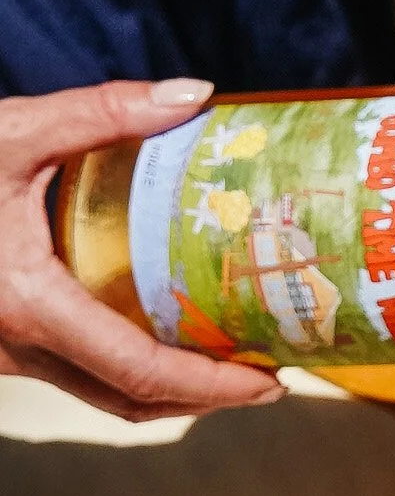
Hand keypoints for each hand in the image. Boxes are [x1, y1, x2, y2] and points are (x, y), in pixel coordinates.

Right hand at [0, 80, 282, 422]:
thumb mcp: (8, 130)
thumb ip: (101, 111)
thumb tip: (194, 94)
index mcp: (22, 304)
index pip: (135, 371)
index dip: (210, 386)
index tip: (266, 383)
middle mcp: (11, 347)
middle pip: (127, 400)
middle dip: (205, 398)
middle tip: (267, 375)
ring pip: (97, 395)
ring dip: (167, 389)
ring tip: (231, 355)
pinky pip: (71, 374)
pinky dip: (125, 369)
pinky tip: (164, 330)